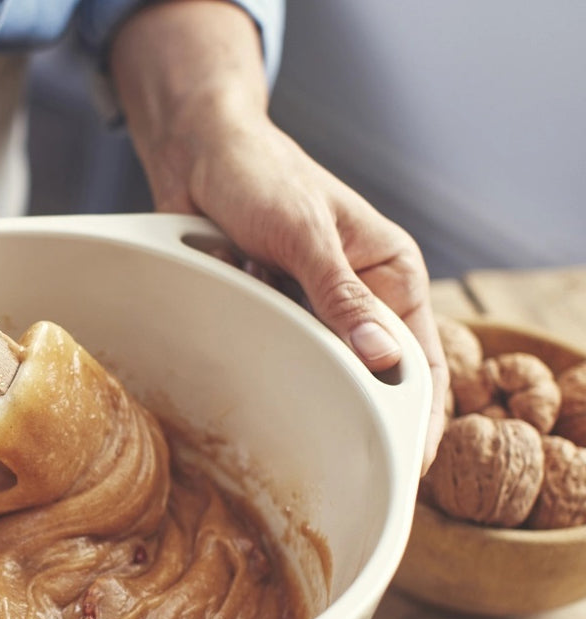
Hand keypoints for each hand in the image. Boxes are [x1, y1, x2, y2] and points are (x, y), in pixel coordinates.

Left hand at [110, 0, 447, 468]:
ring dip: (304, 387)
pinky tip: (253, 381)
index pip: (420, 357)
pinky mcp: (271, 313)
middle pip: (370, 373)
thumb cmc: (263, 175)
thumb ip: (341, 297)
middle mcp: (357, 297)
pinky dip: (263, 366)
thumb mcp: (306, 236)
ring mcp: (312, 309)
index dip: (419, 413)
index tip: (409, 463)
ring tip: (295, 430)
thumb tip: (384, 359)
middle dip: (358, 413)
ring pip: (319, 369)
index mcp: (390, 273)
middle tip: (346, 465)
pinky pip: (275, 355)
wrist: (198, 154)